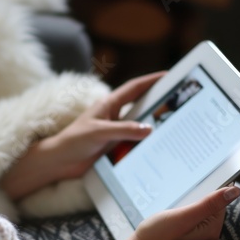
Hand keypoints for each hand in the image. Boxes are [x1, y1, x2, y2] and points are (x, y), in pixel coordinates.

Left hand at [0, 73, 164, 200]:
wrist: (60, 162)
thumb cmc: (73, 141)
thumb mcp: (99, 132)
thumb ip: (123, 130)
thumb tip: (148, 129)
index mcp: (109, 105)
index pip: (134, 88)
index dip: (152, 81)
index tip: (169, 76)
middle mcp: (114, 117)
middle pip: (141, 107)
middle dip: (159, 104)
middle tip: (180, 104)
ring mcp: (115, 133)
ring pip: (139, 128)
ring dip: (153, 128)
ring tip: (175, 128)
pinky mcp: (114, 148)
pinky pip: (134, 145)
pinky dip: (145, 146)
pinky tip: (157, 150)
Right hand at [110, 186, 239, 239]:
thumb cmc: (156, 238)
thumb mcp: (183, 217)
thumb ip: (209, 204)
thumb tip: (235, 191)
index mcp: (211, 232)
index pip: (219, 203)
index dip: (207, 191)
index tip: (193, 187)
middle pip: (208, 210)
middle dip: (196, 200)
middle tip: (179, 198)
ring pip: (196, 217)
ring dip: (186, 209)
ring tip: (171, 208)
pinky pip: (188, 225)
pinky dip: (180, 218)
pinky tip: (168, 218)